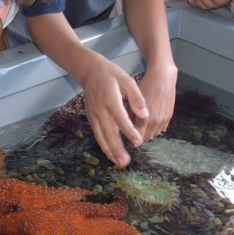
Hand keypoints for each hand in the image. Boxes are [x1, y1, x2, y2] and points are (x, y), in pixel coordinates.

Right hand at [76, 50, 146, 166]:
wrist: (88, 71)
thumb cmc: (111, 74)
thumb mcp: (127, 80)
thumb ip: (136, 98)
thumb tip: (145, 115)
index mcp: (110, 100)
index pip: (121, 119)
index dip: (129, 131)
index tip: (138, 142)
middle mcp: (100, 110)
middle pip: (108, 132)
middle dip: (117, 149)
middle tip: (125, 162)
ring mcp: (93, 115)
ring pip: (101, 136)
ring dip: (110, 151)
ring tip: (119, 163)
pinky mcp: (91, 118)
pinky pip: (97, 135)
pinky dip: (103, 146)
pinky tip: (110, 154)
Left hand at [132, 62, 176, 141]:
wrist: (163, 76)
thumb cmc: (145, 86)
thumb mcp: (133, 99)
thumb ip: (130, 115)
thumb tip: (126, 125)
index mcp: (145, 119)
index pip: (137, 137)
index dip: (131, 136)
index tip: (127, 133)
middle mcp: (156, 122)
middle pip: (146, 138)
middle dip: (139, 135)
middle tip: (133, 129)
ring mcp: (164, 119)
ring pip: (154, 134)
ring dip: (147, 132)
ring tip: (141, 126)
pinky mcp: (170, 116)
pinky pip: (161, 128)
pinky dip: (155, 128)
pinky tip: (150, 122)